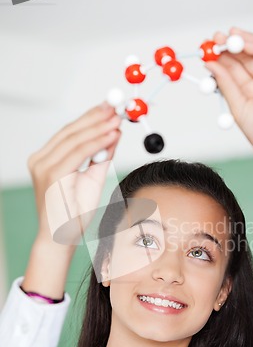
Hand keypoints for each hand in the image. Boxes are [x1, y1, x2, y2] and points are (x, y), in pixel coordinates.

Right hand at [28, 103, 121, 245]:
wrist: (61, 239)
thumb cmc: (73, 213)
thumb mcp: (92, 178)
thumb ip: (101, 156)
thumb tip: (114, 134)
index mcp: (47, 159)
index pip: (70, 132)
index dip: (91, 117)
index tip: (110, 107)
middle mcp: (40, 159)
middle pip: (71, 131)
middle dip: (96, 117)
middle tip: (117, 107)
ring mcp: (43, 166)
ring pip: (74, 139)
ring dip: (99, 126)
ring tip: (117, 118)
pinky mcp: (50, 175)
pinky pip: (77, 153)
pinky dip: (96, 142)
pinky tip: (111, 134)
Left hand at [206, 27, 252, 163]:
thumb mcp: (236, 105)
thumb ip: (225, 83)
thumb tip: (210, 64)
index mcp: (246, 90)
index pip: (232, 67)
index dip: (219, 56)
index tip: (205, 48)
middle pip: (243, 57)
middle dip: (228, 45)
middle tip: (213, 38)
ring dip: (242, 41)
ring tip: (225, 36)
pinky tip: (243, 43)